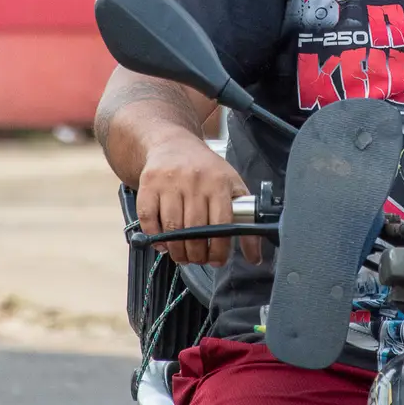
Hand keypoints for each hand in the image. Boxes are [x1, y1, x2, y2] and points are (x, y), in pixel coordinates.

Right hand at [137, 134, 261, 267]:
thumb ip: (246, 222)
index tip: (217, 260)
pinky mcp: (149, 183)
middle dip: (197, 254)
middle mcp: (194, 180)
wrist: (174, 143)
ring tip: (182, 255)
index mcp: (219, 182)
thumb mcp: (233, 188)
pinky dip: (154, 236)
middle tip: (198, 260)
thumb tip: (255, 258)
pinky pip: (148, 218)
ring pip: (171, 228)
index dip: (219, 249)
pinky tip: (163, 242)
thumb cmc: (207, 170)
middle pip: (194, 230)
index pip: (221, 224)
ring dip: (176, 250)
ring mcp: (169, 181)